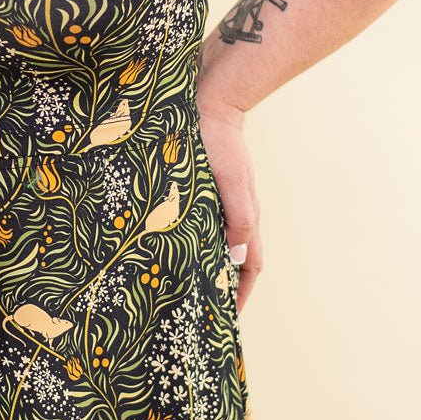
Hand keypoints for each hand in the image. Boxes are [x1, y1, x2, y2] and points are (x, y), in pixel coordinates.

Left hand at [195, 95, 261, 313]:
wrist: (209, 103)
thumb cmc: (219, 142)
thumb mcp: (228, 180)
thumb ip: (237, 215)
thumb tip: (239, 255)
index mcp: (247, 215)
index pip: (250, 265)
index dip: (241, 292)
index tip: (227, 317)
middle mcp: (236, 211)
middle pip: (234, 257)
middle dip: (221, 283)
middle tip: (199, 305)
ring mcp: (221, 199)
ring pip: (216, 240)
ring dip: (204, 261)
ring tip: (180, 281)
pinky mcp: (204, 187)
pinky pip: (202, 220)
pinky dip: (192, 237)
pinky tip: (170, 241)